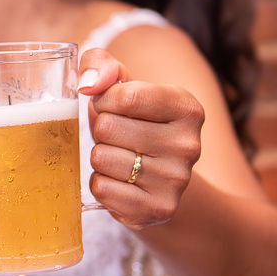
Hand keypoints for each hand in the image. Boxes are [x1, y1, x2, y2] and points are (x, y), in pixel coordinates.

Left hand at [77, 48, 203, 230]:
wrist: (162, 180)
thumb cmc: (134, 123)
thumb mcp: (124, 86)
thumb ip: (101, 66)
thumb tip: (88, 84)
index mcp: (187, 107)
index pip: (124, 96)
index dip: (103, 100)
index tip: (110, 105)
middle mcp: (189, 145)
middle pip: (107, 128)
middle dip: (101, 130)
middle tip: (118, 137)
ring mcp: (176, 181)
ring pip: (101, 158)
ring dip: (99, 157)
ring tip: (120, 157)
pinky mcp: (157, 209)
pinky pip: (101, 188)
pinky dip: (100, 183)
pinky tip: (120, 181)